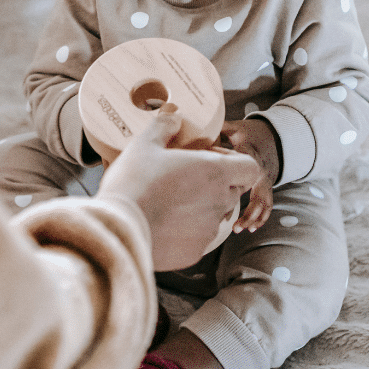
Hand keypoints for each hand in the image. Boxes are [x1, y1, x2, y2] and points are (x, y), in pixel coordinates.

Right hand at [99, 104, 260, 270]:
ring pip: (214, 216)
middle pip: (231, 191)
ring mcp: (209, 231)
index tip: (209, 159)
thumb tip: (173, 115)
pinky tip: (161, 224)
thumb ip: (165, 126)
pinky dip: (186, 232)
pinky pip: (198, 238)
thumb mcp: (145, 144)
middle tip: (184, 178)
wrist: (118, 230)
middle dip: (214, 184)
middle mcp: (219, 202)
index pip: (250, 168)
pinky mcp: (195, 253)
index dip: (234, 162)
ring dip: (200, 208)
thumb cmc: (134, 182)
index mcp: (215, 172)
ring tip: (168, 202)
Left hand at [220, 119, 279, 232]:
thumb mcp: (236, 128)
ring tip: (240, 229)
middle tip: (233, 226)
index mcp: (251, 155)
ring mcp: (265, 182)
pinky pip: (267, 205)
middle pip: (258, 193)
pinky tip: (250, 228)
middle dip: (248, 210)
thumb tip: (199, 127)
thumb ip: (220, 128)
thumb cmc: (248, 134)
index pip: (244, 169)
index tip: (221, 191)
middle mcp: (260, 171)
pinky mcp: (266, 189)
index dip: (234, 180)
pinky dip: (260, 217)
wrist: (272, 137)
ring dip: (254, 217)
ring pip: (264, 203)